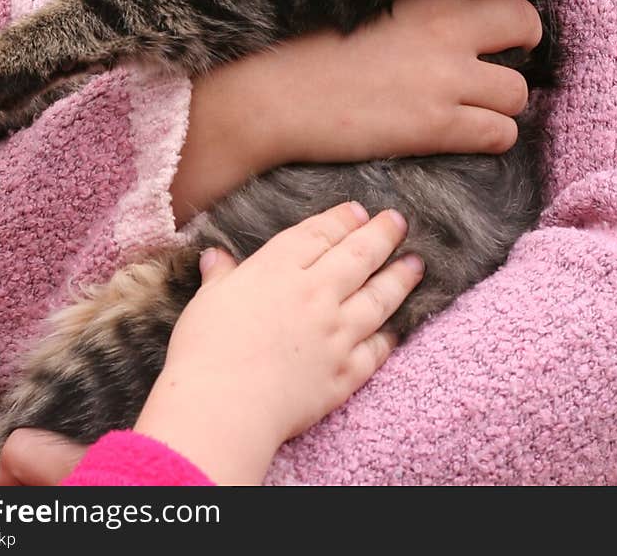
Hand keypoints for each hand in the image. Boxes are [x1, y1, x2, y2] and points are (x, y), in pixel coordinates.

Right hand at [0, 203, 420, 486]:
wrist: (215, 409)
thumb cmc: (200, 354)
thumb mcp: (204, 305)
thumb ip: (218, 279)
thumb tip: (218, 256)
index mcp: (274, 272)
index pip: (315, 236)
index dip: (340, 220)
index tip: (359, 208)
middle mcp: (310, 295)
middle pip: (353, 256)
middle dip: (379, 236)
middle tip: (398, 220)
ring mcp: (332, 334)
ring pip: (376, 297)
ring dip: (398, 277)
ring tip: (416, 261)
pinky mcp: (341, 376)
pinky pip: (374, 352)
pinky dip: (389, 337)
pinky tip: (400, 327)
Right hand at [174, 0, 540, 216]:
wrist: (271, 90)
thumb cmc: (303, 41)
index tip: (503, 2)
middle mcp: (446, 26)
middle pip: (526, 24)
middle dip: (522, 42)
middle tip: (501, 56)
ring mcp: (446, 77)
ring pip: (519, 90)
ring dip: (503, 100)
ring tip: (476, 104)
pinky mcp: (438, 125)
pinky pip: (501, 135)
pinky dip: (492, 137)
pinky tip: (466, 134)